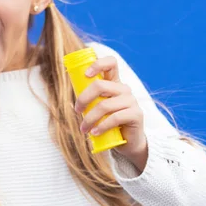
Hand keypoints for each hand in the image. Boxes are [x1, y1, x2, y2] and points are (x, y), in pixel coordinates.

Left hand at [74, 56, 147, 170]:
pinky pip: (115, 118)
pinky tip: (94, 133)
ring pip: (104, 105)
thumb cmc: (109, 123)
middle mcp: (124, 89)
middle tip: (77, 111)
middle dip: (84, 98)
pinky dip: (101, 126)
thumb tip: (70, 101)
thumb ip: (90, 101)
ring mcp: (131, 101)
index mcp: (114, 83)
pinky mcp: (136, 114)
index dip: (98, 64)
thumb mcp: (98, 108)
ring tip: (84, 129)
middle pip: (100, 85)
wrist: (129, 141)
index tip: (86, 75)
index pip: (111, 63)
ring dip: (90, 119)